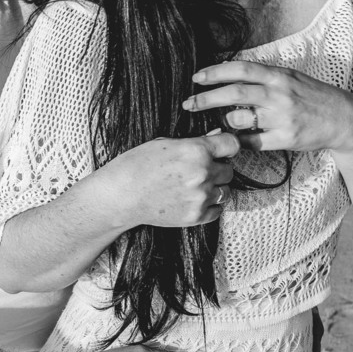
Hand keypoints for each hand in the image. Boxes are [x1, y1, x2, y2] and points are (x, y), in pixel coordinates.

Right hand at [105, 132, 239, 228]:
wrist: (120, 196)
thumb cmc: (137, 165)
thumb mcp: (163, 144)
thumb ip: (194, 142)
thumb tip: (217, 135)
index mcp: (195, 151)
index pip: (232, 144)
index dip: (226, 146)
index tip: (221, 150)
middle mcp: (202, 174)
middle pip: (229, 171)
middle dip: (217, 169)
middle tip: (199, 171)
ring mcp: (200, 197)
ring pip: (226, 191)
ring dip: (215, 188)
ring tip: (195, 187)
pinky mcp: (196, 216)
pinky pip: (218, 210)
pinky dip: (209, 206)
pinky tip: (193, 200)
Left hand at [184, 61, 352, 153]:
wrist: (343, 119)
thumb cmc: (310, 96)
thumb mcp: (289, 77)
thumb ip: (262, 76)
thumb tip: (226, 74)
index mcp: (278, 76)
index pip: (241, 69)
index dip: (214, 72)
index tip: (195, 77)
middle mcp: (279, 94)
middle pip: (234, 93)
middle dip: (206, 98)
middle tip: (188, 103)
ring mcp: (282, 117)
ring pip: (240, 119)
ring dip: (225, 120)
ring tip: (224, 121)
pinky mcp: (285, 138)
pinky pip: (251, 141)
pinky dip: (238, 140)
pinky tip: (235, 138)